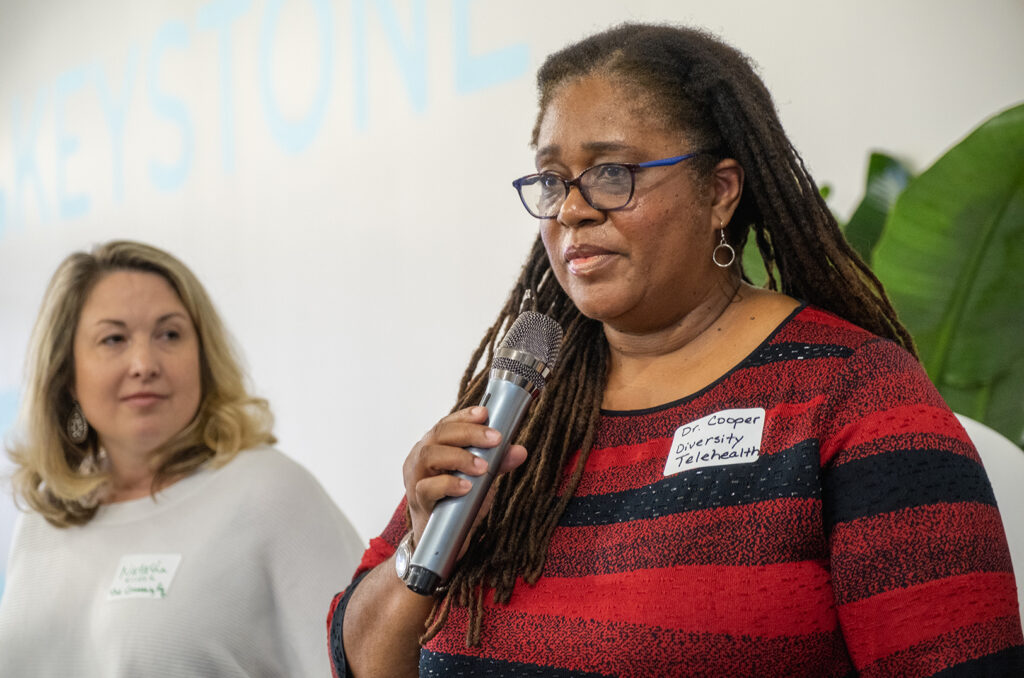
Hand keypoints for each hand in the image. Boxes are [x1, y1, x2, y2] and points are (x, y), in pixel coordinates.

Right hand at [402, 406, 527, 542]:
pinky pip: (427, 488)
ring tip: (483, 466)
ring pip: (429, 456)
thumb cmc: (457, 501)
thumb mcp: (480, 479)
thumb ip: (497, 463)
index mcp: (434, 446)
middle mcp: (420, 457)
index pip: (447, 423)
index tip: (485, 413)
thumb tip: (519, 451)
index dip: (465, 416)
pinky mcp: (417, 501)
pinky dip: (448, 484)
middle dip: (469, 433)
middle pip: (439, 434)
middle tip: (496, 439)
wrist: (441, 540)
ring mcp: (415, 478)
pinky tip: (467, 487)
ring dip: (460, 457)